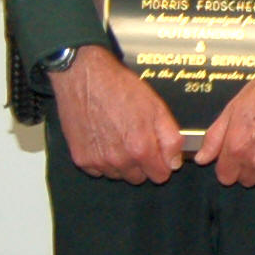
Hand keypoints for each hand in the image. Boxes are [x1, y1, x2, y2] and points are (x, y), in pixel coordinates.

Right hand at [50, 45, 181, 184]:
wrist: (84, 77)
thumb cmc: (120, 88)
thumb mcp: (156, 107)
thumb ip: (170, 138)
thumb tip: (174, 163)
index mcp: (141, 149)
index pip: (160, 176)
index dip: (162, 163)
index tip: (157, 152)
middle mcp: (119, 160)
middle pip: (138, 178)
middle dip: (142, 164)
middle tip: (136, 139)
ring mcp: (98, 161)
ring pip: (118, 174)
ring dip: (121, 163)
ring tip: (118, 136)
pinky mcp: (80, 158)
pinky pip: (97, 170)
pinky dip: (102, 160)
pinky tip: (102, 139)